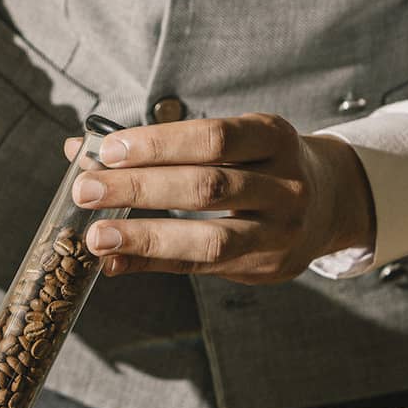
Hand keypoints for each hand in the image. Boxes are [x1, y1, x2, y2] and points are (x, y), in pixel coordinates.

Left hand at [65, 114, 375, 283]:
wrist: (329, 204)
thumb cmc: (260, 165)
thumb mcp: (231, 141)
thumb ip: (162, 146)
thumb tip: (78, 151)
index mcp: (274, 138)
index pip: (214, 138)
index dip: (159, 144)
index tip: (107, 150)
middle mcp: (285, 185)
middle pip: (207, 187)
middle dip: (140, 188)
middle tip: (86, 189)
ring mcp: (280, 232)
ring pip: (209, 238)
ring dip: (145, 236)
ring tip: (96, 235)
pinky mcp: (264, 267)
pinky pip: (200, 270)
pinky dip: (152, 264)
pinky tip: (114, 260)